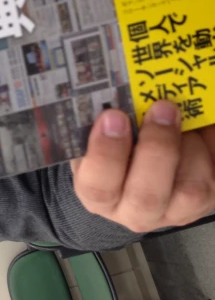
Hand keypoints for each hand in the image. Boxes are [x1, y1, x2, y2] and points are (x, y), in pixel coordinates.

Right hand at [71, 101, 214, 232]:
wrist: (146, 156)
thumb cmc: (117, 140)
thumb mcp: (97, 132)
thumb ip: (96, 118)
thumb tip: (97, 87)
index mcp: (98, 193)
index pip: (97, 186)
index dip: (106, 153)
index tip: (113, 115)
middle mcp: (134, 210)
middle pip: (147, 196)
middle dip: (157, 149)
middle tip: (162, 108)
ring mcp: (175, 211)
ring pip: (191, 191)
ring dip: (191, 146)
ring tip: (183, 115)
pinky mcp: (208, 203)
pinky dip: (212, 144)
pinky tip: (203, 124)